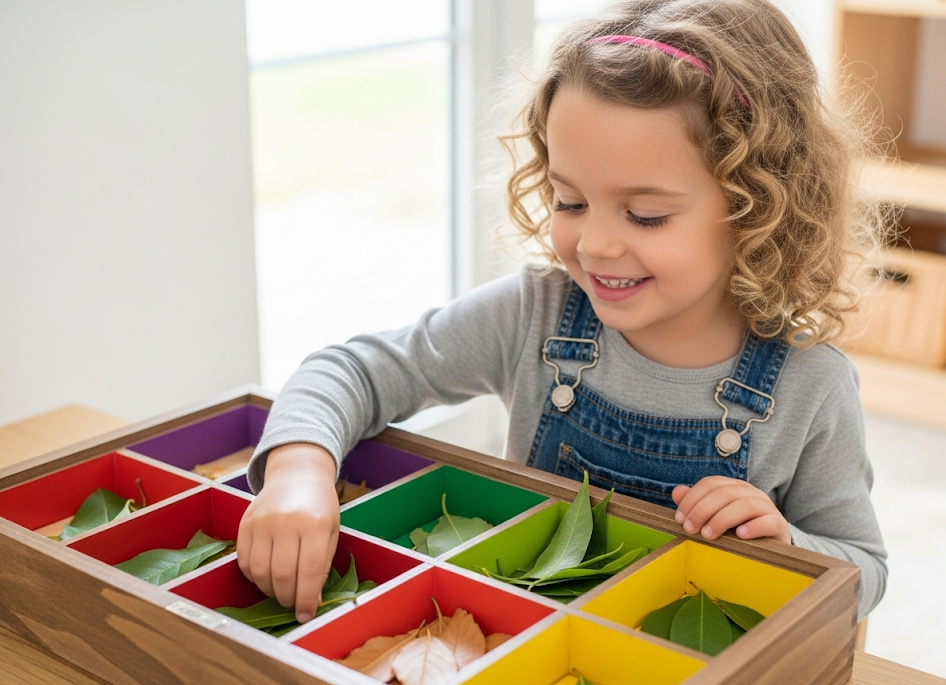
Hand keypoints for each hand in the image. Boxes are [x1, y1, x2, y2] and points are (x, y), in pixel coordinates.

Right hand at [237, 443, 339, 623]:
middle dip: (287, 598)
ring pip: (260, 572)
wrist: (296, 474)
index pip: (309, 571)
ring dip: (270, 591)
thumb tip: (311, 602)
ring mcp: (262, 522)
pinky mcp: (245, 523)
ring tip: (281, 591)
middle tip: (293, 604)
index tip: (306, 615)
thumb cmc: (319, 506)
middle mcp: (287, 522)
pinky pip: (244, 562)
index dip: (306, 599)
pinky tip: (266, 576)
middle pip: (281, 575)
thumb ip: (322, 565)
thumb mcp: (332, 531)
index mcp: (316, 524)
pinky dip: (255, 577)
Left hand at [671, 476, 790, 544]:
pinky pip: (767, 521)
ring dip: (723, 519)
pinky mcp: (778, 524)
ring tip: (709, 535)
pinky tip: (740, 535)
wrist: (770, 543)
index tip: (679, 518)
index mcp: (733, 486)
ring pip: (745, 505)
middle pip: (725, 493)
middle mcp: (750, 492)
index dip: (692, 498)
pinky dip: (753, 527)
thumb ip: (696, 504)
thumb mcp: (714, 516)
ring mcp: (766, 506)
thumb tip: (677, 492)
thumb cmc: (736, 528)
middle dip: (703, 510)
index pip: (711, 483)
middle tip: (690, 529)